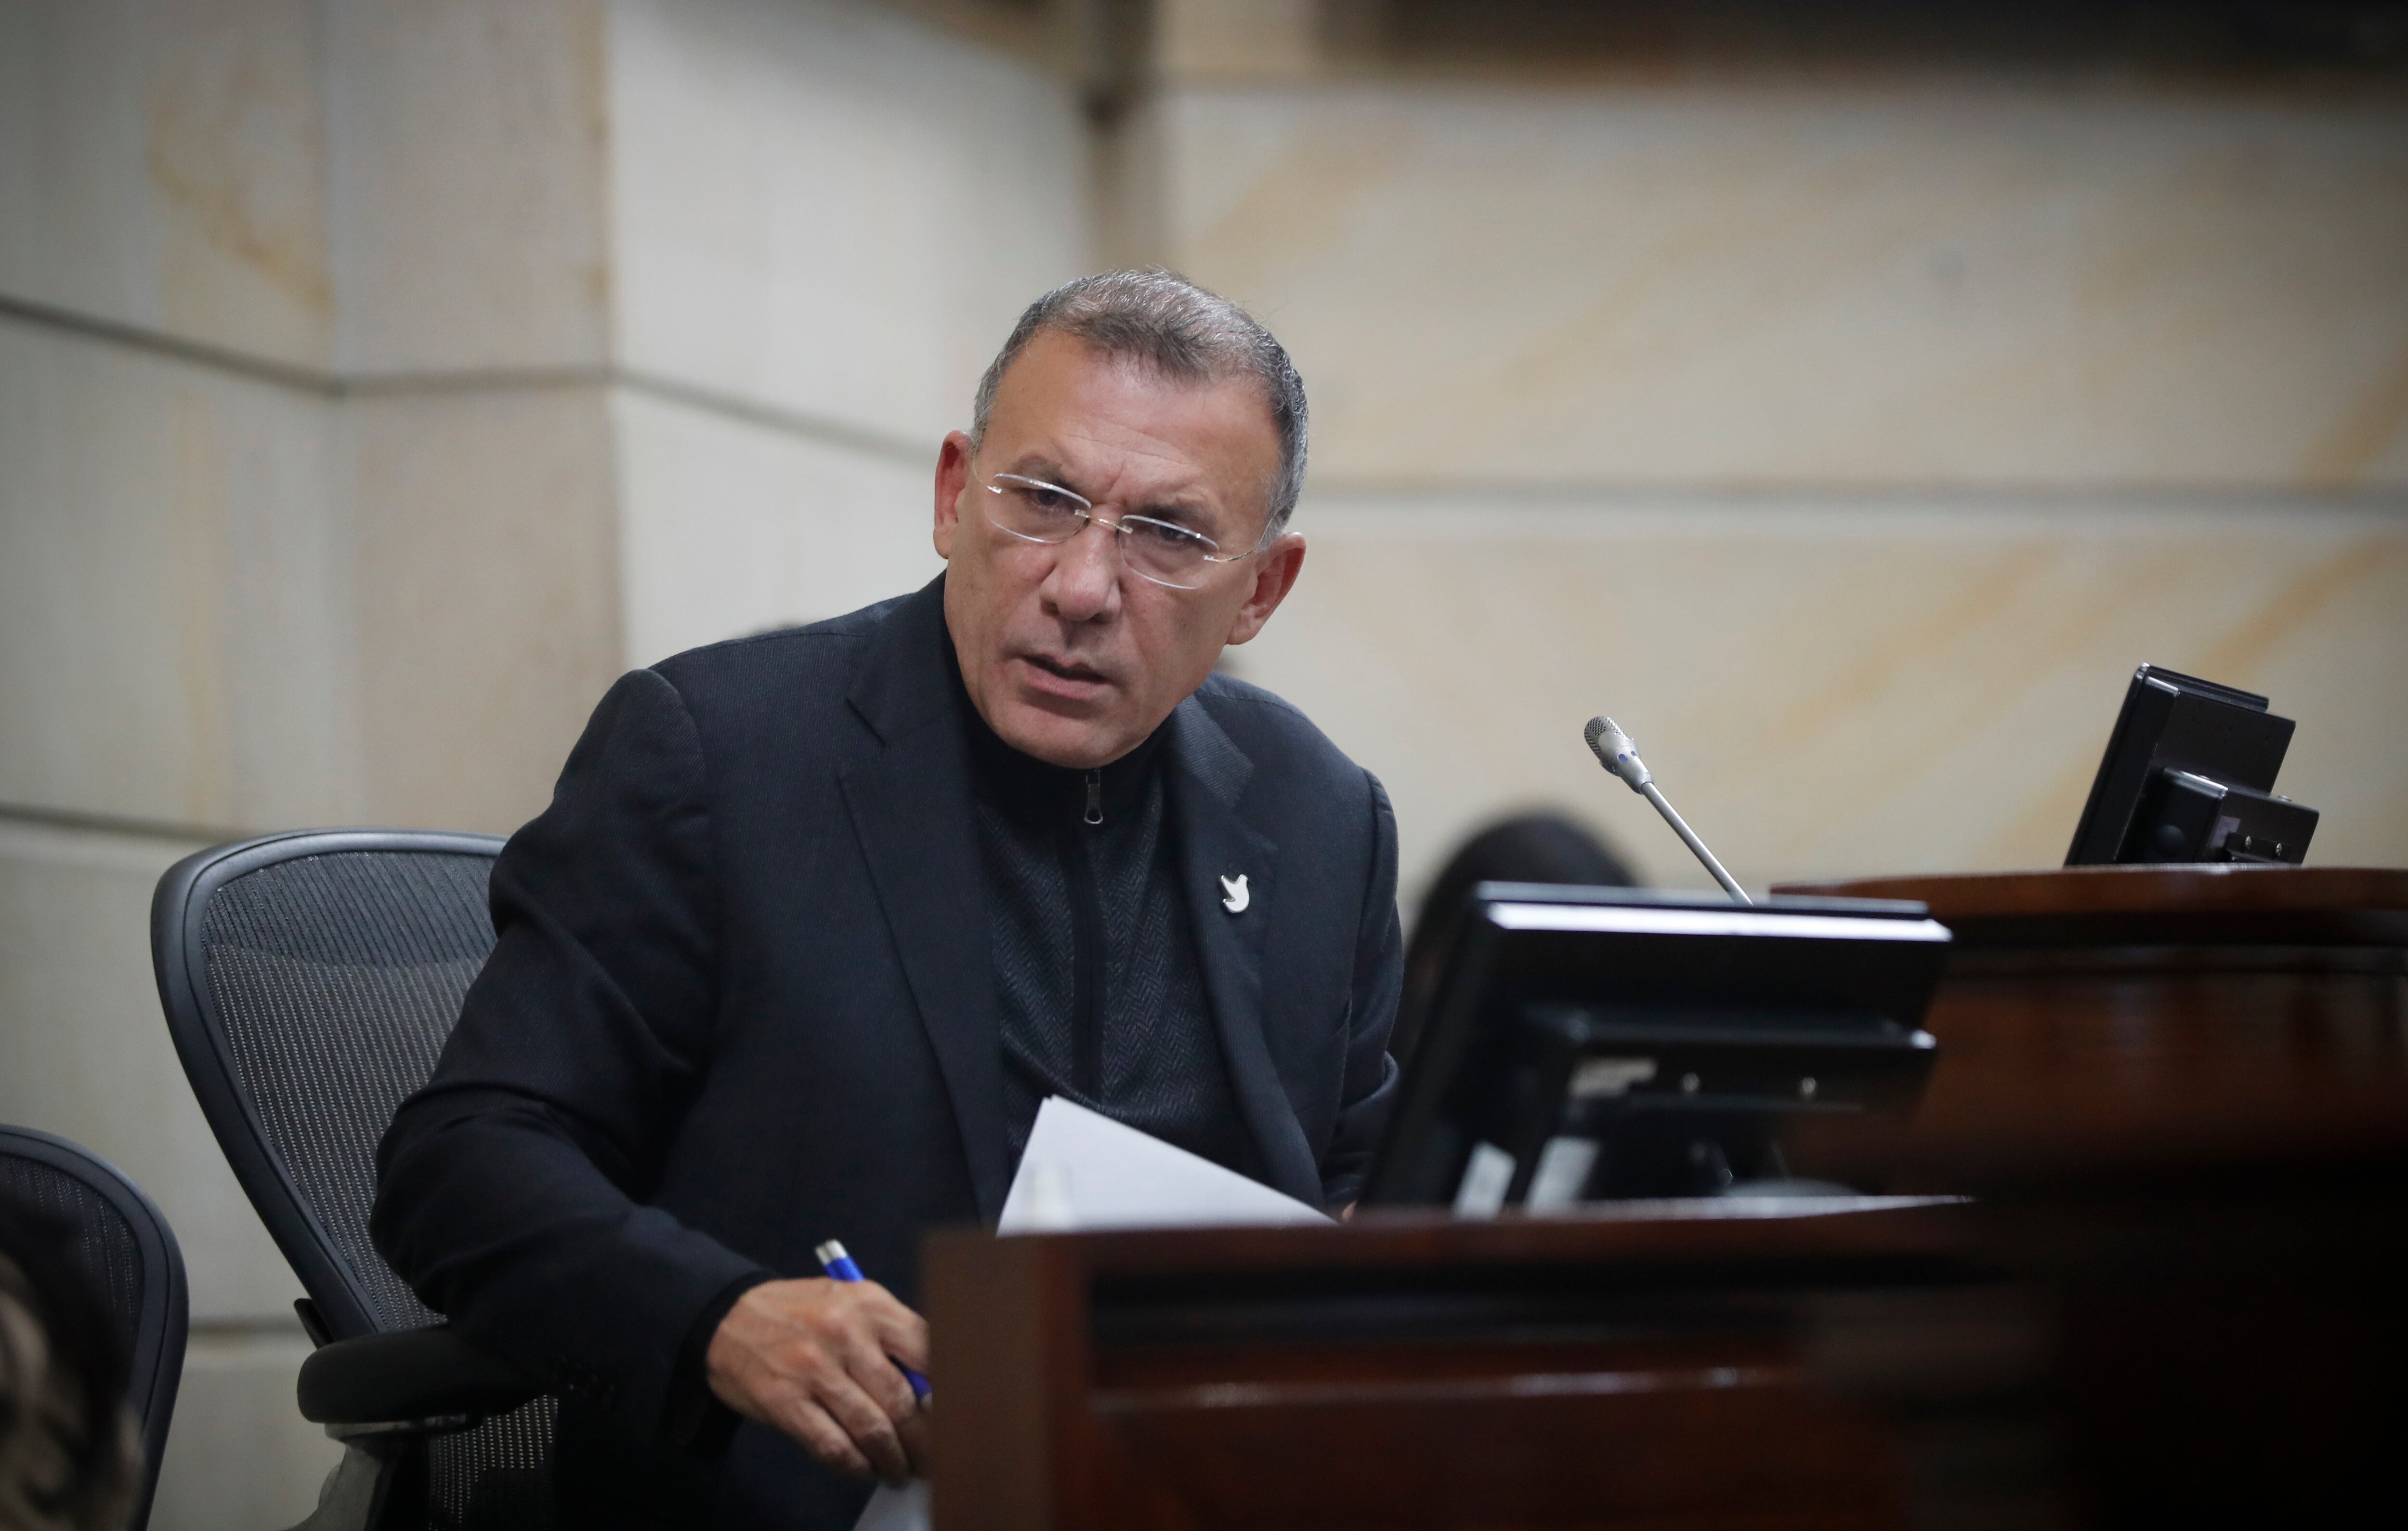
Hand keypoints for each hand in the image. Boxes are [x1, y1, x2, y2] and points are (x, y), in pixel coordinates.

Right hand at [705, 1277, 930, 1483]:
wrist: (726, 1318)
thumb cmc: (800, 1313)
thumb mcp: (848, 1303)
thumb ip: (888, 1336)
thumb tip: (930, 1386)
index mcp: (869, 1303)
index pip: (927, 1350)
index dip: (948, 1391)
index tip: (957, 1416)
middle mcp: (845, 1333)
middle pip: (902, 1398)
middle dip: (924, 1438)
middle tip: (934, 1458)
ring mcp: (813, 1369)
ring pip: (872, 1427)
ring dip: (893, 1458)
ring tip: (902, 1470)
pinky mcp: (785, 1402)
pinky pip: (833, 1445)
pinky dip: (855, 1464)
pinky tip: (865, 1468)